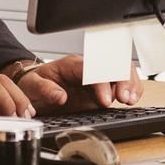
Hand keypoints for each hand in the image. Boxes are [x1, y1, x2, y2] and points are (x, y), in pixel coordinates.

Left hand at [14, 55, 143, 112]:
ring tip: (131, 100)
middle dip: (121, 81)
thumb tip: (60, 96)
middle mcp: (87, 68)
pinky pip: (121, 84)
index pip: (92, 70)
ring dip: (129, 84)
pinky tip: (132, 99)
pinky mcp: (101, 89)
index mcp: (71, 64)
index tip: (104, 100)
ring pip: (121, 72)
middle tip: (124, 98)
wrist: (34, 88)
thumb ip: (45, 89)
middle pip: (112, 66)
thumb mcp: (32, 86)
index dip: (101, 84)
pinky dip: (130, 89)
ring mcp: (96, 78)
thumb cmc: (34, 84)